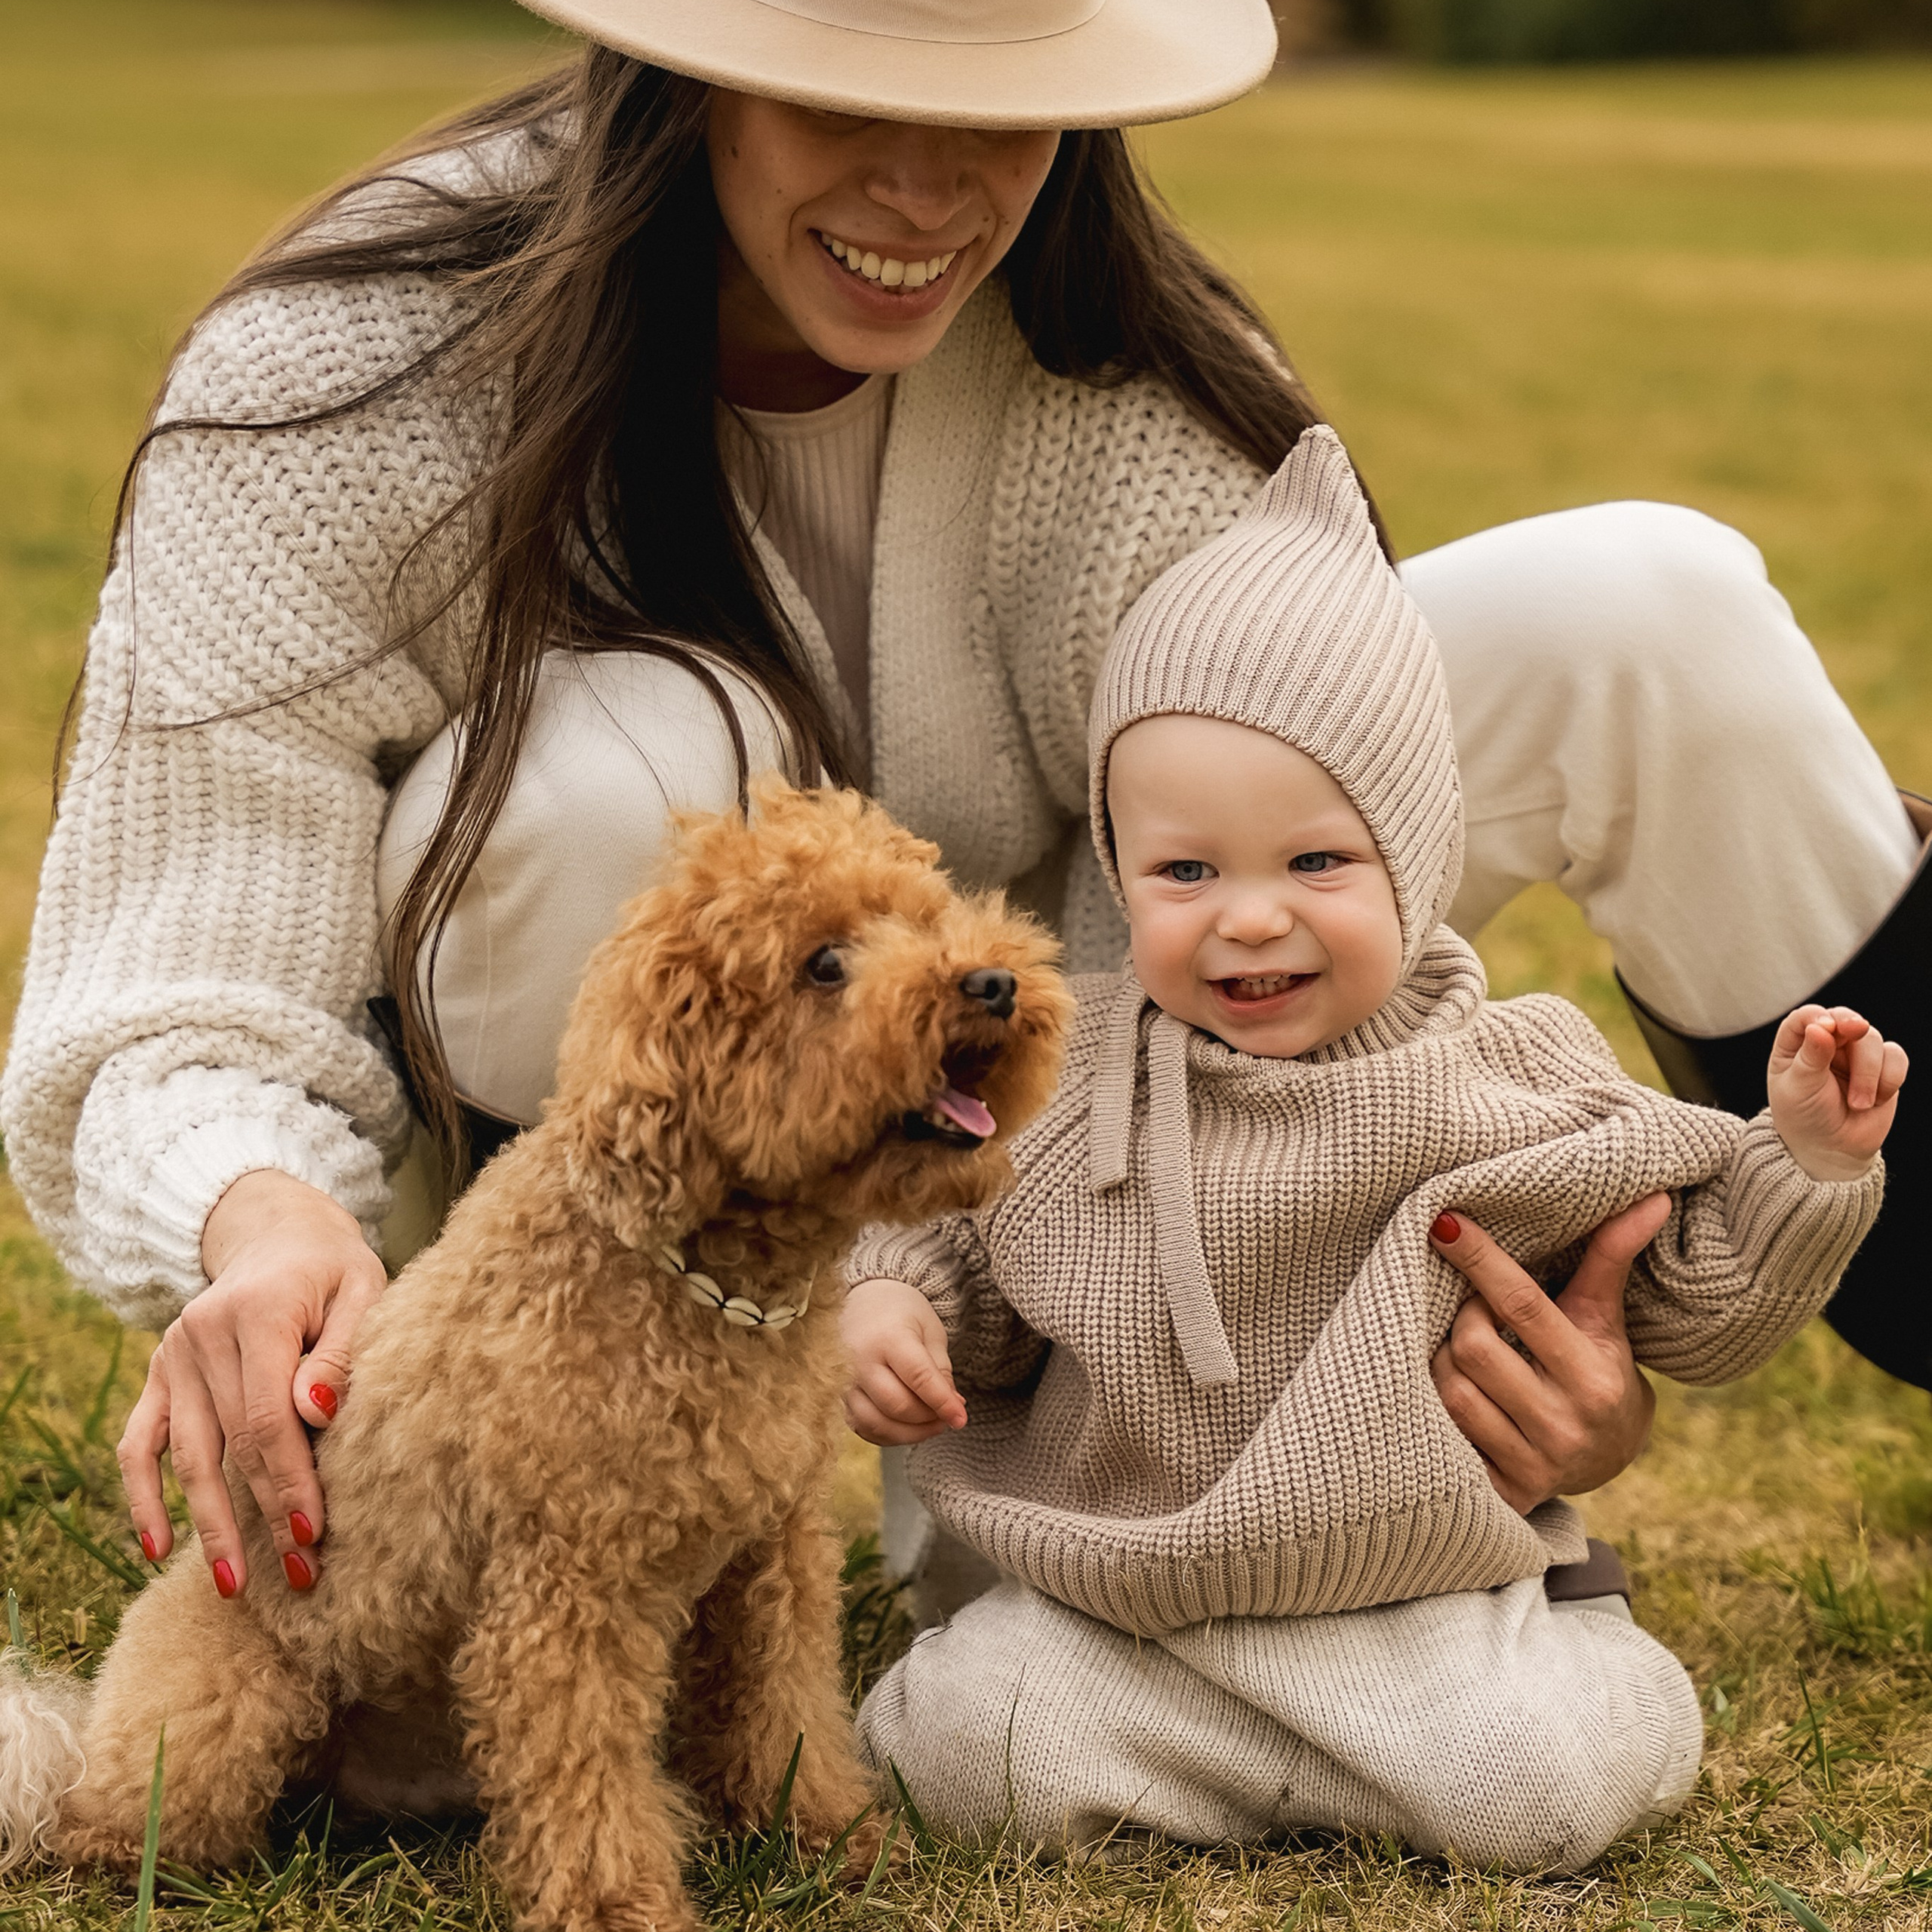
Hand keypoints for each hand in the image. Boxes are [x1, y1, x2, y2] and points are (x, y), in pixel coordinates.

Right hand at [117, 1170, 385, 1598]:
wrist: (279, 1234)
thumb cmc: (334, 1270)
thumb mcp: (361, 1289)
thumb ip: (342, 1348)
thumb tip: (318, 1410)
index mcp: (258, 1311)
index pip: (268, 1416)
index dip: (290, 1479)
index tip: (315, 1532)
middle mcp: (203, 1334)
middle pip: (234, 1443)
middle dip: (266, 1513)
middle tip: (299, 1574)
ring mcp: (172, 1355)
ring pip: (189, 1455)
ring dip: (211, 1523)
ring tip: (235, 1583)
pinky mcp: (158, 1373)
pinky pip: (141, 1443)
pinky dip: (144, 1496)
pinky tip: (158, 1547)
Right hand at [840, 1277, 967, 1446]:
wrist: (862, 1300)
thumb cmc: (900, 1312)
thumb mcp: (930, 1330)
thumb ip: (940, 1369)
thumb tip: (953, 1406)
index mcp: (888, 1337)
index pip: (919, 1378)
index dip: (943, 1403)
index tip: (961, 1418)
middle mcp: (860, 1360)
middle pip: (897, 1406)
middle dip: (928, 1419)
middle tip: (947, 1415)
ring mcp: (844, 1381)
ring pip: (877, 1424)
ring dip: (910, 1433)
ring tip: (930, 1422)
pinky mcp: (837, 1396)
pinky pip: (862, 1428)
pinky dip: (888, 1434)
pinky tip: (907, 1425)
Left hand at [1428, 1194, 1668, 1514]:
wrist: (1607, 1458)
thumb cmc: (1598, 1368)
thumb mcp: (1605, 1319)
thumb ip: (1611, 1258)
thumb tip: (1653, 1196)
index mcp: (1594, 1378)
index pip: (1522, 1305)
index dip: (1480, 1259)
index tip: (1443, 1221)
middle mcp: (1565, 1427)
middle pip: (1473, 1346)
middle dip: (1463, 1316)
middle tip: (1474, 1310)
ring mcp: (1532, 1465)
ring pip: (1450, 1389)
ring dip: (1442, 1357)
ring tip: (1464, 1349)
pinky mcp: (1501, 1492)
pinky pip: (1442, 1433)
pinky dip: (1435, 1401)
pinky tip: (1450, 1388)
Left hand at [1768, 1003, 1906, 1181]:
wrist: (1833, 1149)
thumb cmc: (1805, 1117)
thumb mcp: (1798, 1089)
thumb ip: (1810, 1057)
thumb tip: (1820, 1027)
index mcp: (1796, 1046)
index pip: (1806, 1017)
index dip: (1817, 1016)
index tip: (1827, 1027)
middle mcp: (1827, 1044)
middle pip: (1844, 1019)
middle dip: (1852, 1027)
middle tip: (1856, 1030)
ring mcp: (1856, 1055)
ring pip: (1872, 1039)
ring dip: (1868, 1072)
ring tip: (1858, 1104)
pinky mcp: (1883, 1069)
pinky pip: (1896, 1056)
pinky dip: (1890, 1078)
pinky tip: (1877, 1099)